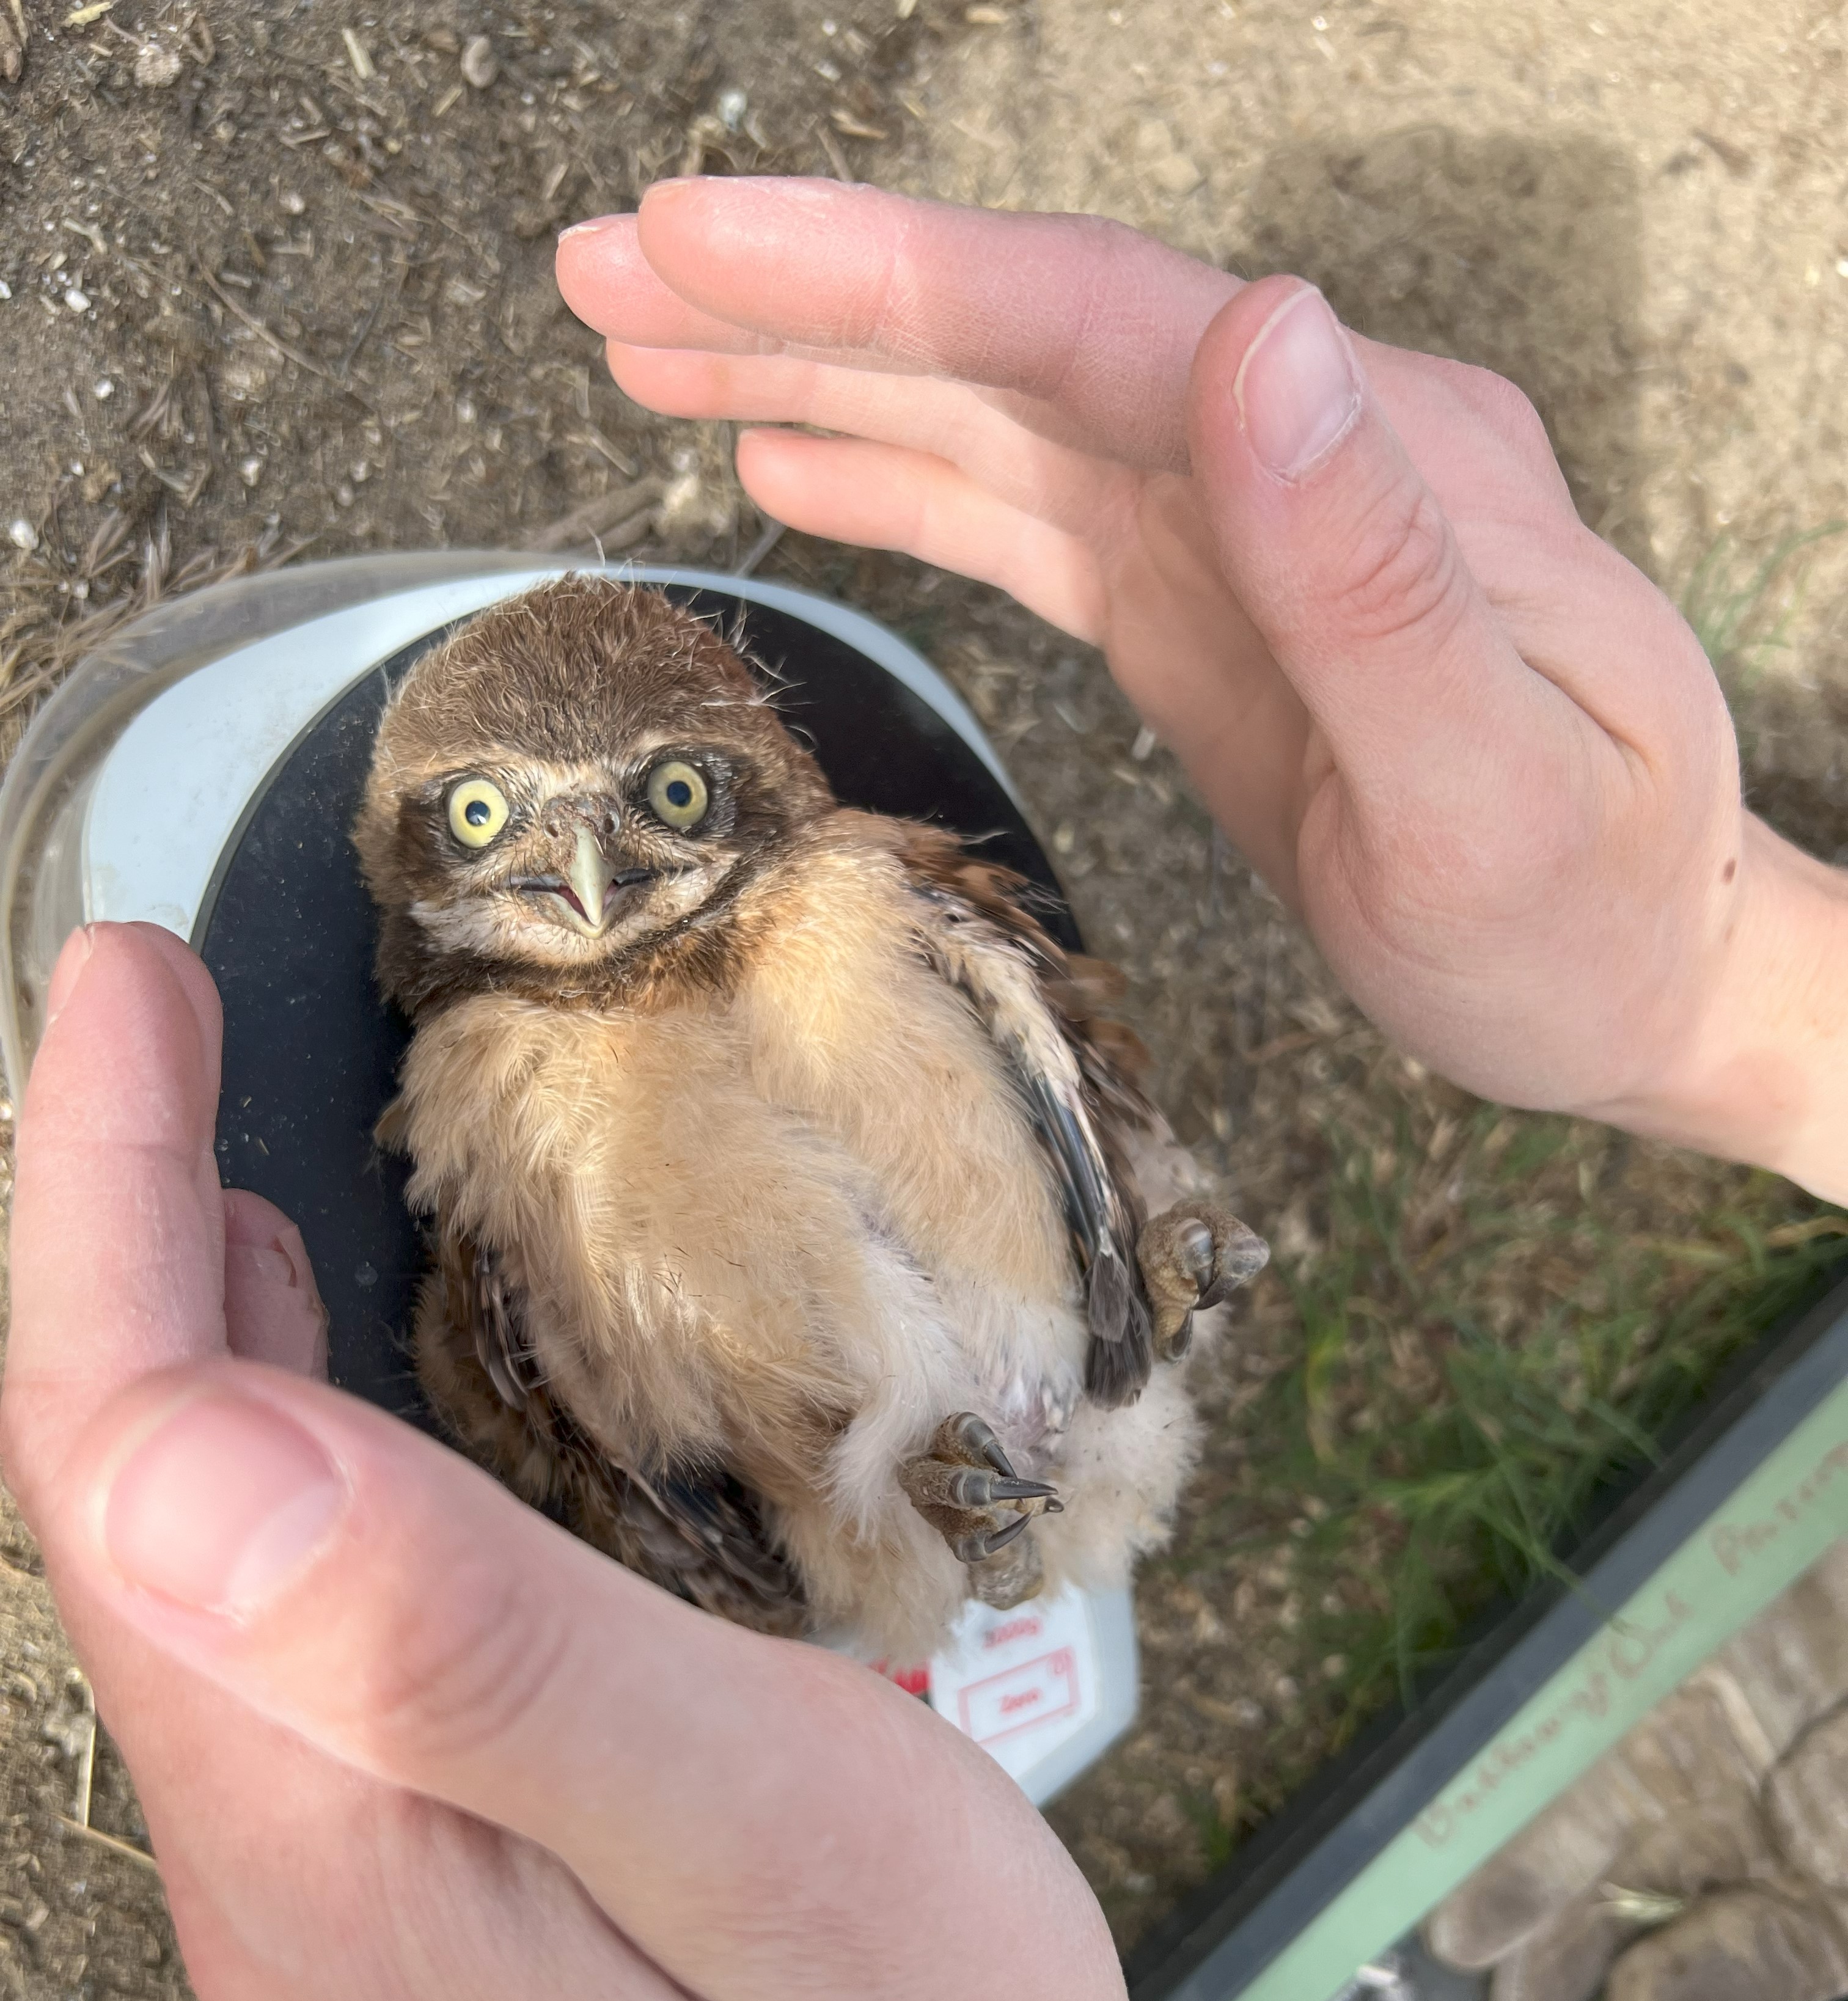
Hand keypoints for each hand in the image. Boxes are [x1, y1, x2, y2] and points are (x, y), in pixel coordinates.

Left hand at [0, 920, 1433, 2000]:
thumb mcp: (754, 1833)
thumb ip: (479, 1660)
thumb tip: (182, 1453)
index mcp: (324, 1848)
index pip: (121, 1478)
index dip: (96, 1216)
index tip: (136, 992)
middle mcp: (267, 1856)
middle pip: (110, 1497)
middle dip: (96, 1224)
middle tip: (145, 995)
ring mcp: (315, 1853)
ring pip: (170, 1532)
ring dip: (153, 1306)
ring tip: (176, 1109)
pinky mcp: (384, 1832)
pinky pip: (260, 1585)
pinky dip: (249, 1409)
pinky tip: (280, 1327)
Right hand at [557, 182, 1847, 1200]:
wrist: (1638, 977)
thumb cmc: (1586, 914)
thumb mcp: (1502, 783)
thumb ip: (1375, 573)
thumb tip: (1260, 332)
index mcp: (1376, 455)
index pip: (1103, 318)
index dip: (896, 272)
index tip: (707, 234)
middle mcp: (1301, 446)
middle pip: (1025, 333)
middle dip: (811, 293)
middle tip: (609, 265)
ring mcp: (1243, 516)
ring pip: (1004, 410)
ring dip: (823, 369)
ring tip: (639, 342)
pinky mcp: (1203, 596)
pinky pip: (1029, 513)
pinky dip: (904, 477)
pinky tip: (786, 458)